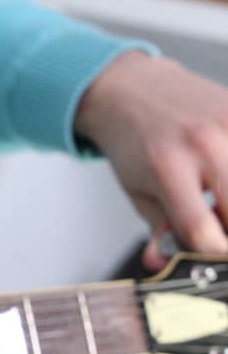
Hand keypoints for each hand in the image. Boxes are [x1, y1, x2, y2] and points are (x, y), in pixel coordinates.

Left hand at [74, 51, 227, 267]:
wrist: (134, 89)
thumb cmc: (135, 144)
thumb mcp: (138, 190)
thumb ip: (161, 230)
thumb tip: (164, 265)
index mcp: (168, 167)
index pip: (204, 231)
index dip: (212, 255)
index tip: (212, 257)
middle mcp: (205, 145)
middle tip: (216, 226)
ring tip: (218, 198)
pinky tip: (223, 175)